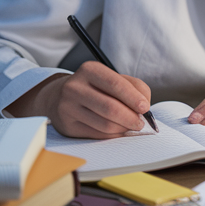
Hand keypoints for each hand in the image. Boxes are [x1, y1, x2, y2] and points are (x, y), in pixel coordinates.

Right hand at [11, 61, 151, 138]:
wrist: (59, 97)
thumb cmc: (94, 87)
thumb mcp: (111, 78)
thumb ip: (133, 87)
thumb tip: (145, 108)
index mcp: (89, 70)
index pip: (115, 84)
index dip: (133, 98)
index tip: (145, 108)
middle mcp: (75, 87)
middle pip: (111, 108)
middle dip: (131, 118)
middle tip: (140, 123)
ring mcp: (68, 108)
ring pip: (106, 124)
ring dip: (123, 128)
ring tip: (130, 125)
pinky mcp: (67, 126)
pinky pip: (98, 135)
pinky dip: (113, 135)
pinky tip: (117, 130)